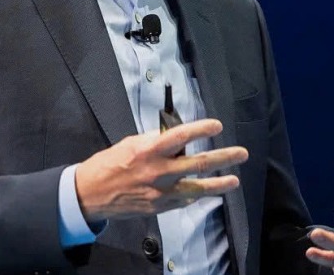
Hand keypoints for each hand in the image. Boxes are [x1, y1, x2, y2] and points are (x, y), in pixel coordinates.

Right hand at [74, 118, 247, 223]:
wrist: (92, 193)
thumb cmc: (109, 164)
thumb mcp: (130, 144)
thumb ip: (153, 141)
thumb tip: (174, 139)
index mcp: (149, 151)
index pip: (181, 136)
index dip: (202, 129)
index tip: (217, 126)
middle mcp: (158, 172)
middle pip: (198, 164)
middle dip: (223, 158)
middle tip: (241, 154)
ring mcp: (161, 192)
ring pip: (198, 188)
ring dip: (219, 184)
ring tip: (234, 180)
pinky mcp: (160, 207)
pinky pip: (184, 200)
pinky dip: (194, 194)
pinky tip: (202, 191)